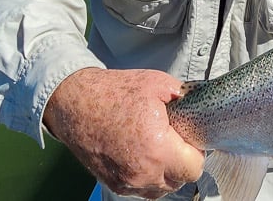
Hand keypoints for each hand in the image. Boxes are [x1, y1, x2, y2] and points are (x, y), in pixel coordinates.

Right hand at [43, 67, 203, 198]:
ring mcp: (127, 182)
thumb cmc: (112, 93)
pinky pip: (141, 189)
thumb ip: (183, 97)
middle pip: (179, 181)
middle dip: (182, 162)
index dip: (196, 152)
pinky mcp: (114, 184)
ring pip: (161, 189)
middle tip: (174, 141)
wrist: (75, 104)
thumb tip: (197, 104)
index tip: (190, 140)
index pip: (194, 168)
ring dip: (165, 173)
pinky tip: (141, 155)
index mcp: (157, 148)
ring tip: (157, 149)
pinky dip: (146, 176)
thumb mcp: (156, 84)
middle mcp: (142, 172)